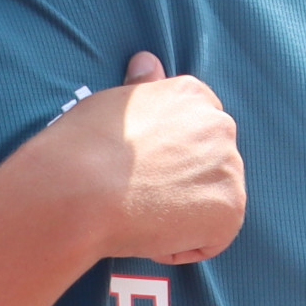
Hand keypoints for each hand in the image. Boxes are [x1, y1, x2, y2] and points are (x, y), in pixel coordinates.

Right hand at [44, 54, 246, 266]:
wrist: (75, 190)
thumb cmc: (80, 146)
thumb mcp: (110, 103)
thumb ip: (142, 88)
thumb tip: (148, 60)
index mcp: (192, 95)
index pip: (198, 126)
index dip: (169, 154)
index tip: (138, 165)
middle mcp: (220, 126)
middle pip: (210, 163)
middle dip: (179, 181)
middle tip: (133, 191)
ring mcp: (230, 169)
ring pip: (211, 200)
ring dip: (180, 213)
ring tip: (136, 210)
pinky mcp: (230, 210)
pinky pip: (211, 238)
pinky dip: (180, 245)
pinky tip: (147, 231)